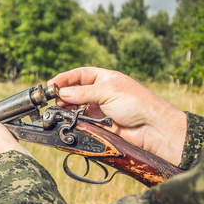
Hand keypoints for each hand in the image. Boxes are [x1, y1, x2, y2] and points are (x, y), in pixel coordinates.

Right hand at [48, 67, 186, 165]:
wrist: (152, 128)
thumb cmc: (137, 103)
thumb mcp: (108, 91)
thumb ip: (83, 92)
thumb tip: (62, 93)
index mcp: (105, 78)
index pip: (80, 74)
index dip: (65, 78)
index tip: (52, 84)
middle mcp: (101, 91)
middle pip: (75, 90)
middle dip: (64, 94)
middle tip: (55, 99)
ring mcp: (99, 107)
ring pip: (77, 105)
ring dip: (67, 107)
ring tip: (61, 109)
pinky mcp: (99, 123)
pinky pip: (82, 119)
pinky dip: (74, 118)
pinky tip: (69, 118)